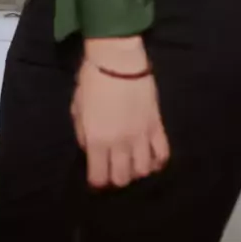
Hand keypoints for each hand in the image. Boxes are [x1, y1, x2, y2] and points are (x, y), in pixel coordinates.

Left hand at [72, 37, 169, 188]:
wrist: (118, 60)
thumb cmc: (92, 81)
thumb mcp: (77, 109)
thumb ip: (83, 134)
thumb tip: (90, 149)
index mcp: (96, 140)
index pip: (99, 177)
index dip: (97, 182)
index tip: (96, 177)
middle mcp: (119, 143)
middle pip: (122, 178)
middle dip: (116, 179)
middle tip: (113, 170)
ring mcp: (141, 136)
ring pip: (143, 171)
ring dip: (136, 171)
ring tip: (131, 163)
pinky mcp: (157, 126)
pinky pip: (162, 153)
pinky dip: (157, 161)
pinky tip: (151, 159)